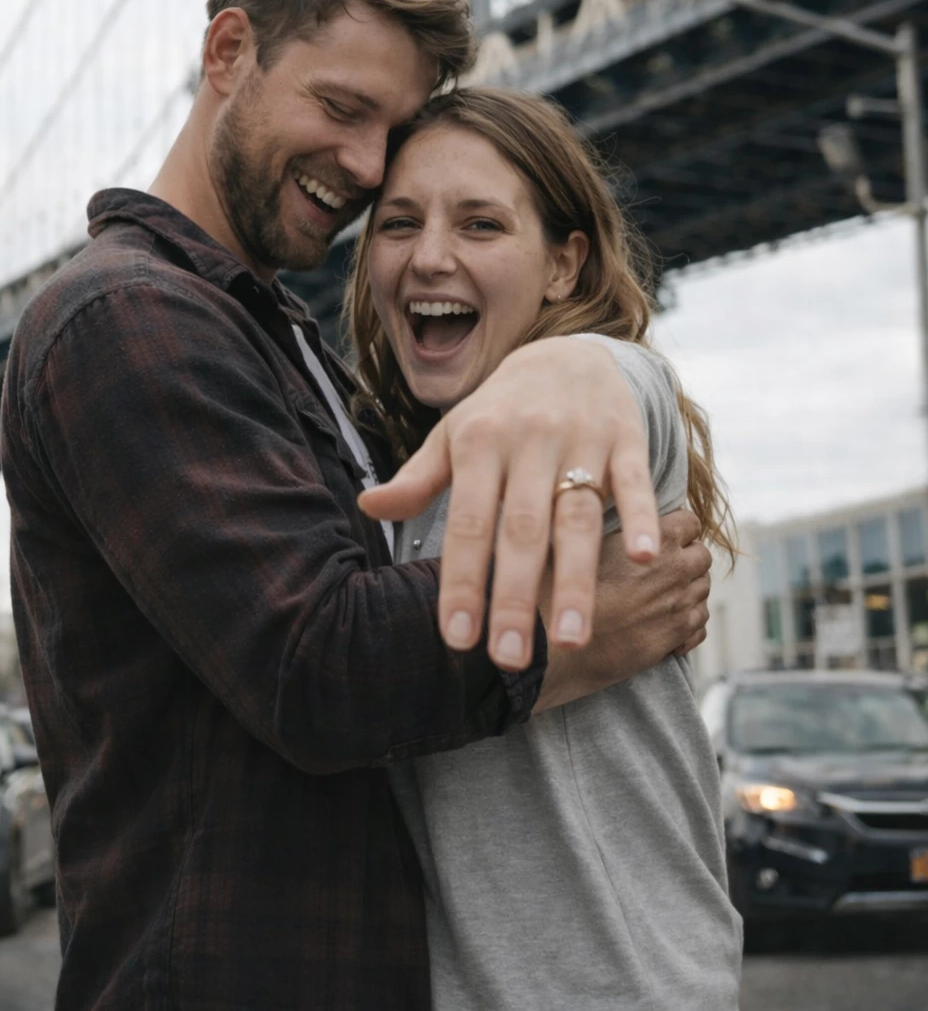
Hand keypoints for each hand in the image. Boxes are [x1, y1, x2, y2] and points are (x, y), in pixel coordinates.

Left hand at [359, 338, 659, 670]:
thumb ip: (418, 479)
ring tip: (573, 641)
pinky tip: (645, 558)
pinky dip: (642, 518)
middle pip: (522, 529)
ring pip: (577, 516)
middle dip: (516, 597)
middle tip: (510, 660)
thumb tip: (367, 507)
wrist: (566, 354)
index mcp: (479, 441)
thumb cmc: (501, 411)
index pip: (468, 523)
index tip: (457, 640)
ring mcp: (581, 439)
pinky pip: (635, 482)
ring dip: (578, 580)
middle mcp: (529, 440)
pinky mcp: (626, 438)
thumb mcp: (454, 436)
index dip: (463, 582)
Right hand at [533, 510, 711, 714]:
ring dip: (687, 589)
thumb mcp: (582, 538)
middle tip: (661, 565)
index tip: (662, 534)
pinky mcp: (674, 638)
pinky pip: (699, 625)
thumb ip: (612, 526)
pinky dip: (687, 621)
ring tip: (659, 594)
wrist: (555, 642)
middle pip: (702, 556)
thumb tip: (612, 513)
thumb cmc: (560, 586)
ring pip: (703, 590)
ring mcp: (678, 606)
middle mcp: (676, 570)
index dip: (677, 527)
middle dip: (686, 558)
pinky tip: (664, 622)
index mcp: (658, 538)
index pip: (691, 522)